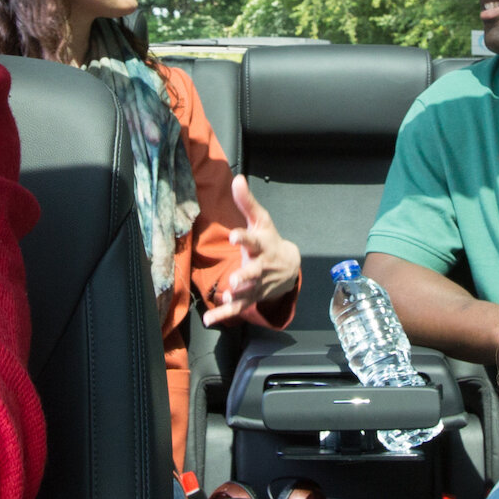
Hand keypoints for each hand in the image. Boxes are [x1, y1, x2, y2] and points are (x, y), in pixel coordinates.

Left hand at [201, 177, 300, 326]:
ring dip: (236, 296)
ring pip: (247, 293)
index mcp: (262, 246)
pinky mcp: (251, 297)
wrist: (290, 268)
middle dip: (245, 277)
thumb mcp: (261, 221)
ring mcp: (257, 285)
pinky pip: (237, 308)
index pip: (253, 241)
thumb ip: (247, 202)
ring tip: (225, 297)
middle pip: (254, 273)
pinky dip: (224, 315)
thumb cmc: (270, 241)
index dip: (243, 238)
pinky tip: (208, 320)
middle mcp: (261, 267)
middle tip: (235, 279)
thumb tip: (236, 178)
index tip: (234, 237)